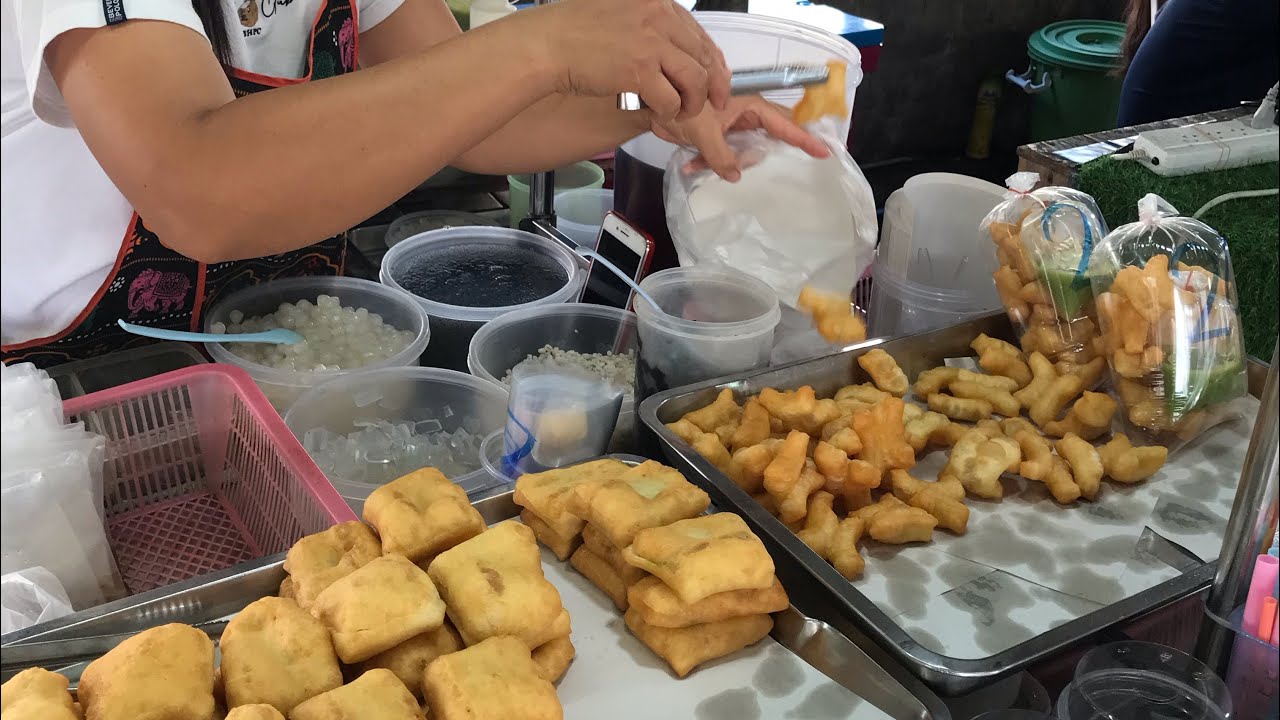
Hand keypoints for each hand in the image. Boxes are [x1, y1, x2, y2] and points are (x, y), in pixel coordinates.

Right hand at [517, 0, 729, 118]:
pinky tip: (660, 114)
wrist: (547, 44)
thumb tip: (670, 49)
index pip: (699, 33)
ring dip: (692, 101)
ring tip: (682, 111)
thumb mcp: (619, 11)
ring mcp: (651, 43)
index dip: (714, 60)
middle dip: (713, 85)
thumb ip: (647, 23)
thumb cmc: (573, 31)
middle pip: (703, 56)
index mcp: (657, 1)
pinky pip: (671, 99)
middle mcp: (659, 16)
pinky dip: (670, 112)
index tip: (717, 78)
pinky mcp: (640, 70)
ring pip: (695, 79)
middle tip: (713, 104)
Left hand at [651, 96, 831, 180]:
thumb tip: (735, 176)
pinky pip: (722, 150)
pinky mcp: (716, 130)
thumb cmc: (682, 108)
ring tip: (714, 164)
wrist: (651, 100)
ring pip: (744, 147)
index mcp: (749, 104)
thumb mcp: (704, 133)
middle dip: (770, 153)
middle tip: (791, 168)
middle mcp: (744, 112)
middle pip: (769, 134)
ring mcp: (731, 121)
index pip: (784, 123)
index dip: (804, 139)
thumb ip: (721, 157)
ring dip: (731, 161)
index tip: (824, 151)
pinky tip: (691, 167)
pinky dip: (709, 160)